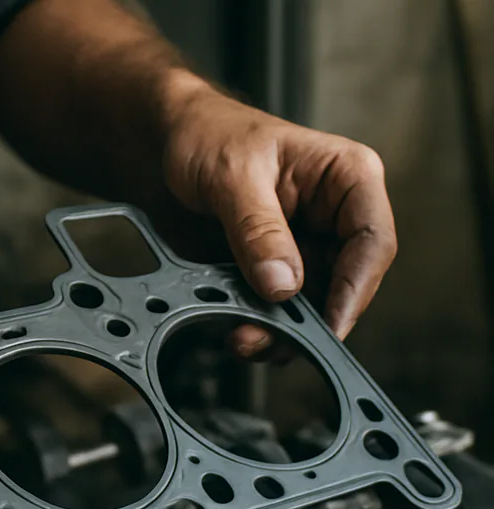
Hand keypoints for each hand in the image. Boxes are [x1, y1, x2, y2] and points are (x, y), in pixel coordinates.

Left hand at [160, 77, 396, 353]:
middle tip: (273, 341)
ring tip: (243, 339)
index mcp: (345, 179)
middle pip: (343, 287)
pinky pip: (274, 313)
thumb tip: (283, 284)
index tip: (328, 326)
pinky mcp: (269, 273)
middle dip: (309, 322)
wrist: (165, 147)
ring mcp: (302, 250)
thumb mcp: (232, 176)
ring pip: (309, 309)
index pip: (372, 242)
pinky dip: (257, 329)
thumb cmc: (208, 137)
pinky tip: (234, 331)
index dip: (354, 291)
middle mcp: (332, 219)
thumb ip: (258, 230)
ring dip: (279, 333)